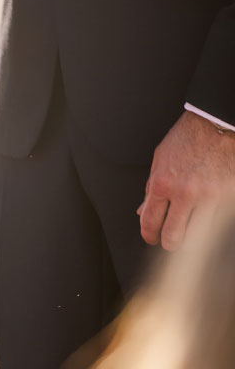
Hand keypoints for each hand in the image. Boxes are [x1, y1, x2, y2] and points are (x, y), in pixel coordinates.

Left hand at [139, 111, 234, 249]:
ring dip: (190, 237)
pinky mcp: (226, 197)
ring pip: (197, 234)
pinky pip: (215, 221)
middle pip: (174, 236)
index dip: (149, 235)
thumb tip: (143, 211)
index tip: (151, 238)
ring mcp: (209, 197)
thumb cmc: (188, 139)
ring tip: (187, 232)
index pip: (150, 222)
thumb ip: (151, 188)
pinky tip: (203, 218)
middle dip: (169, 243)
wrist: (216, 125)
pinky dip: (208, 223)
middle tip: (169, 241)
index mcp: (162, 184)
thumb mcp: (159, 161)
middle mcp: (185, 193)